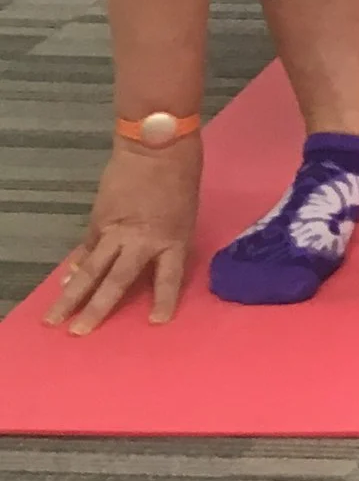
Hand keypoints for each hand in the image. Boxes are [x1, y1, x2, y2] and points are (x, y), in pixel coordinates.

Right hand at [45, 137, 201, 333]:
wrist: (156, 147)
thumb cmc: (181, 178)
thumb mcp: (183, 215)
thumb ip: (163, 241)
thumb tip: (143, 262)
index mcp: (173, 240)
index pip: (170, 278)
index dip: (164, 300)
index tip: (157, 322)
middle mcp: (142, 241)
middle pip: (117, 281)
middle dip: (97, 309)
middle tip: (79, 334)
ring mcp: (116, 232)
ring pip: (90, 270)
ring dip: (70, 296)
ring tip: (54, 319)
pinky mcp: (99, 221)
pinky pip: (86, 249)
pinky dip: (74, 267)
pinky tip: (64, 283)